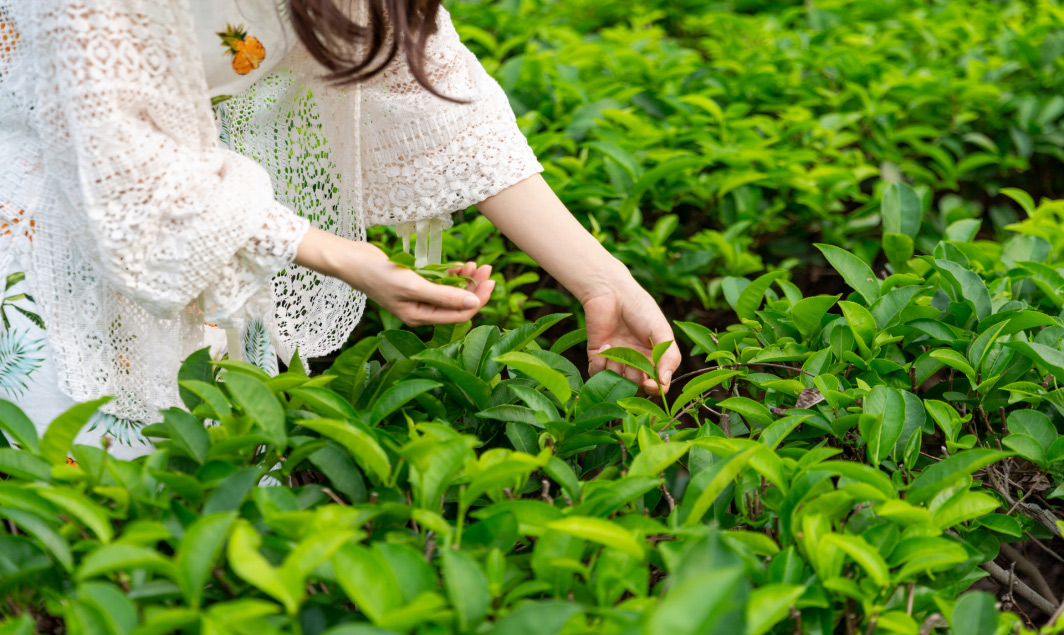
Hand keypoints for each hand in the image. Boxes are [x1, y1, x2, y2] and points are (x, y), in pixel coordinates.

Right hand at [348, 247, 494, 325]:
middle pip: (458, 303)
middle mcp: (421, 310)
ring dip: (465, 279)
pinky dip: (452, 274)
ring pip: (450, 291)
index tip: (490, 281)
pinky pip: (440, 281)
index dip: (478, 299)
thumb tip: (473, 302)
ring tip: (476, 264)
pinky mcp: (415, 282)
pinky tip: (461, 265)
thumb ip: (444, 295)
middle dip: (474, 287)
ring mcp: (418, 296)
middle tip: (488, 268)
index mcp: (420, 317)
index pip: (459, 314)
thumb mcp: (413, 286)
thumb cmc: (377, 275)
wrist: (352, 260)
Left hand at [584, 277, 680, 395]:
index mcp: (654, 358)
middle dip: (634, 379)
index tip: (650, 384)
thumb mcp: (661, 331)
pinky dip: (601, 363)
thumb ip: (669, 357)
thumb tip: (665, 382)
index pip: (657, 385)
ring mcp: (616, 361)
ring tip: (616, 348)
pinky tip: (605, 344)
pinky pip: (597, 374)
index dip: (655, 389)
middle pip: (636, 387)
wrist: (612, 293)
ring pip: (616, 382)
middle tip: (631, 362)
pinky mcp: (598, 356)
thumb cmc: (641, 309)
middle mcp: (635, 363)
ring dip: (617, 369)